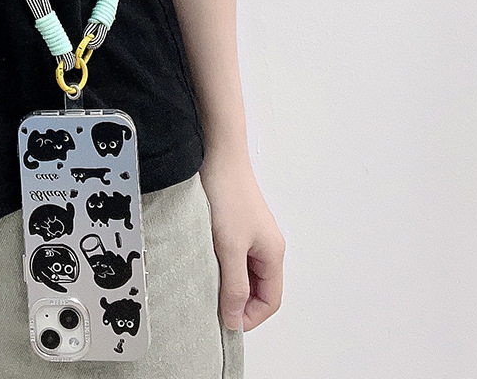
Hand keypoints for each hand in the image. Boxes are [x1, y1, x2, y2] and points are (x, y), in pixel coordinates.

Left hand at [199, 154, 285, 331]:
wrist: (217, 155)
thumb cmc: (228, 194)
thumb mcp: (230, 247)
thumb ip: (234, 285)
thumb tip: (235, 319)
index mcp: (273, 253)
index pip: (271, 301)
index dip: (250, 317)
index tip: (225, 320)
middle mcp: (266, 245)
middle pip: (258, 288)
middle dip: (237, 300)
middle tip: (211, 303)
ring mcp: (250, 234)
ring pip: (242, 272)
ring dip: (226, 281)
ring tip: (205, 279)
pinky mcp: (235, 224)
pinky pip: (231, 255)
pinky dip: (220, 263)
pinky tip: (203, 259)